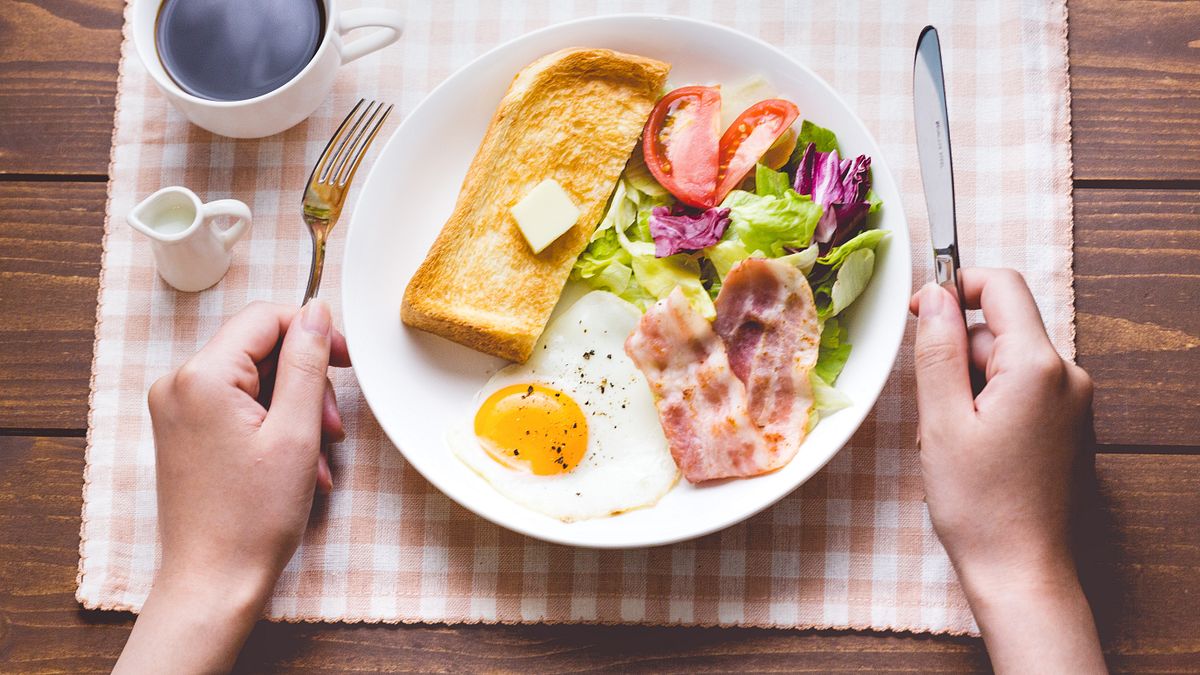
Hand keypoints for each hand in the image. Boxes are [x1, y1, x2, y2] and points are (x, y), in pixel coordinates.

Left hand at [115, 300, 350, 673]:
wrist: (213, 580)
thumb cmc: (253, 517)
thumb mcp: (297, 432)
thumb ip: (307, 363)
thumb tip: (317, 312)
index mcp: (203, 376)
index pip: (264, 319)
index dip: (313, 332)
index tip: (346, 362)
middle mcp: (178, 384)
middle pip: (259, 350)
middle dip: (305, 382)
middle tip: (331, 428)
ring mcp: (176, 410)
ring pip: (253, 381)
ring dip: (294, 410)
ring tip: (316, 457)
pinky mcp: (182, 432)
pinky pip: (237, 407)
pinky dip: (272, 427)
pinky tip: (295, 465)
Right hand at [911, 268, 1104, 673]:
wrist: (1021, 570)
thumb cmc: (979, 505)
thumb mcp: (941, 420)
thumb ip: (937, 349)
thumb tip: (932, 295)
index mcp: (1038, 367)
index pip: (1000, 286)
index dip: (954, 285)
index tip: (918, 310)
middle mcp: (1068, 376)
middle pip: (1000, 327)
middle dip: (958, 353)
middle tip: (934, 408)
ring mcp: (1074, 401)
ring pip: (1007, 360)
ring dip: (970, 383)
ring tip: (954, 437)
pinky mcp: (1069, 423)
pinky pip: (1021, 388)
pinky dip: (989, 403)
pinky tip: (974, 446)